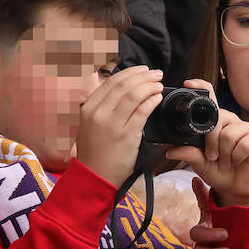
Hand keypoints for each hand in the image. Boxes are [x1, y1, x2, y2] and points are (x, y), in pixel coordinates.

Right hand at [73, 66, 161, 185]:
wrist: (94, 178)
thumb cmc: (94, 153)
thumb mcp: (88, 125)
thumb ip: (100, 107)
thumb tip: (118, 90)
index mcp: (89, 108)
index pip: (111, 82)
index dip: (130, 72)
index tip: (142, 70)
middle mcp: (99, 113)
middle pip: (124, 86)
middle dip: (143, 76)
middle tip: (156, 74)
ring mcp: (112, 125)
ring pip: (134, 96)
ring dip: (150, 86)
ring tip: (159, 84)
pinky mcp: (127, 136)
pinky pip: (142, 112)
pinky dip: (152, 102)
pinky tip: (158, 98)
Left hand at [164, 79, 248, 206]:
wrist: (237, 189)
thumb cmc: (218, 171)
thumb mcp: (199, 163)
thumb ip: (188, 154)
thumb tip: (170, 150)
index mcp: (216, 122)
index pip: (210, 99)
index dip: (201, 88)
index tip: (188, 84)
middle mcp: (231, 120)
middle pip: (217, 119)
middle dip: (211, 142)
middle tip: (212, 157)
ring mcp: (246, 128)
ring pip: (228, 134)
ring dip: (225, 153)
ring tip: (226, 161)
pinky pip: (244, 143)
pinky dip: (237, 156)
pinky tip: (239, 161)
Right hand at [187, 177, 228, 248]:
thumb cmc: (226, 227)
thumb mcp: (220, 214)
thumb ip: (206, 198)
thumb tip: (195, 178)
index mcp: (205, 231)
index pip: (197, 232)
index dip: (207, 233)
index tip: (224, 232)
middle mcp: (202, 244)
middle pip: (197, 244)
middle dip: (211, 242)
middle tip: (227, 241)